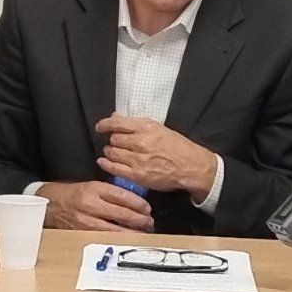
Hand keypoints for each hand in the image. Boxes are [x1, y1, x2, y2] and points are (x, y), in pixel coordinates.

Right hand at [36, 181, 152, 231]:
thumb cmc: (73, 194)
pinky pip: (104, 238)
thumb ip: (110, 193)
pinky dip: (117, 239)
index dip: (138, 203)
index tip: (147, 208)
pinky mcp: (82, 233)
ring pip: (114, 229)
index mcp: (94, 189)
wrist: (50, 204)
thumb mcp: (92, 186)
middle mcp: (90, 204)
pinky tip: (125, 240)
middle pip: (121, 214)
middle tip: (149, 222)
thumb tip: (134, 202)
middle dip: (139, 220)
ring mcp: (85, 221)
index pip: (122, 196)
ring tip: (142, 233)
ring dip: (131, 232)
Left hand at [94, 114, 216, 200]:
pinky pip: (114, 168)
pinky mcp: (137, 175)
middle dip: (112, 140)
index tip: (100, 127)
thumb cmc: (177, 147)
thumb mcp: (159, 128)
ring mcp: (138, 160)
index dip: (105, 124)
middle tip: (116, 143)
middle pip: (114, 139)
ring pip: (112, 153)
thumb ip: (136, 124)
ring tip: (113, 152)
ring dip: (110, 152)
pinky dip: (106, 164)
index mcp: (147, 127)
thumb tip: (116, 117)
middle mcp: (141, 142)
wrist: (191, 166)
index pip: (117, 123)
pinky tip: (104, 162)